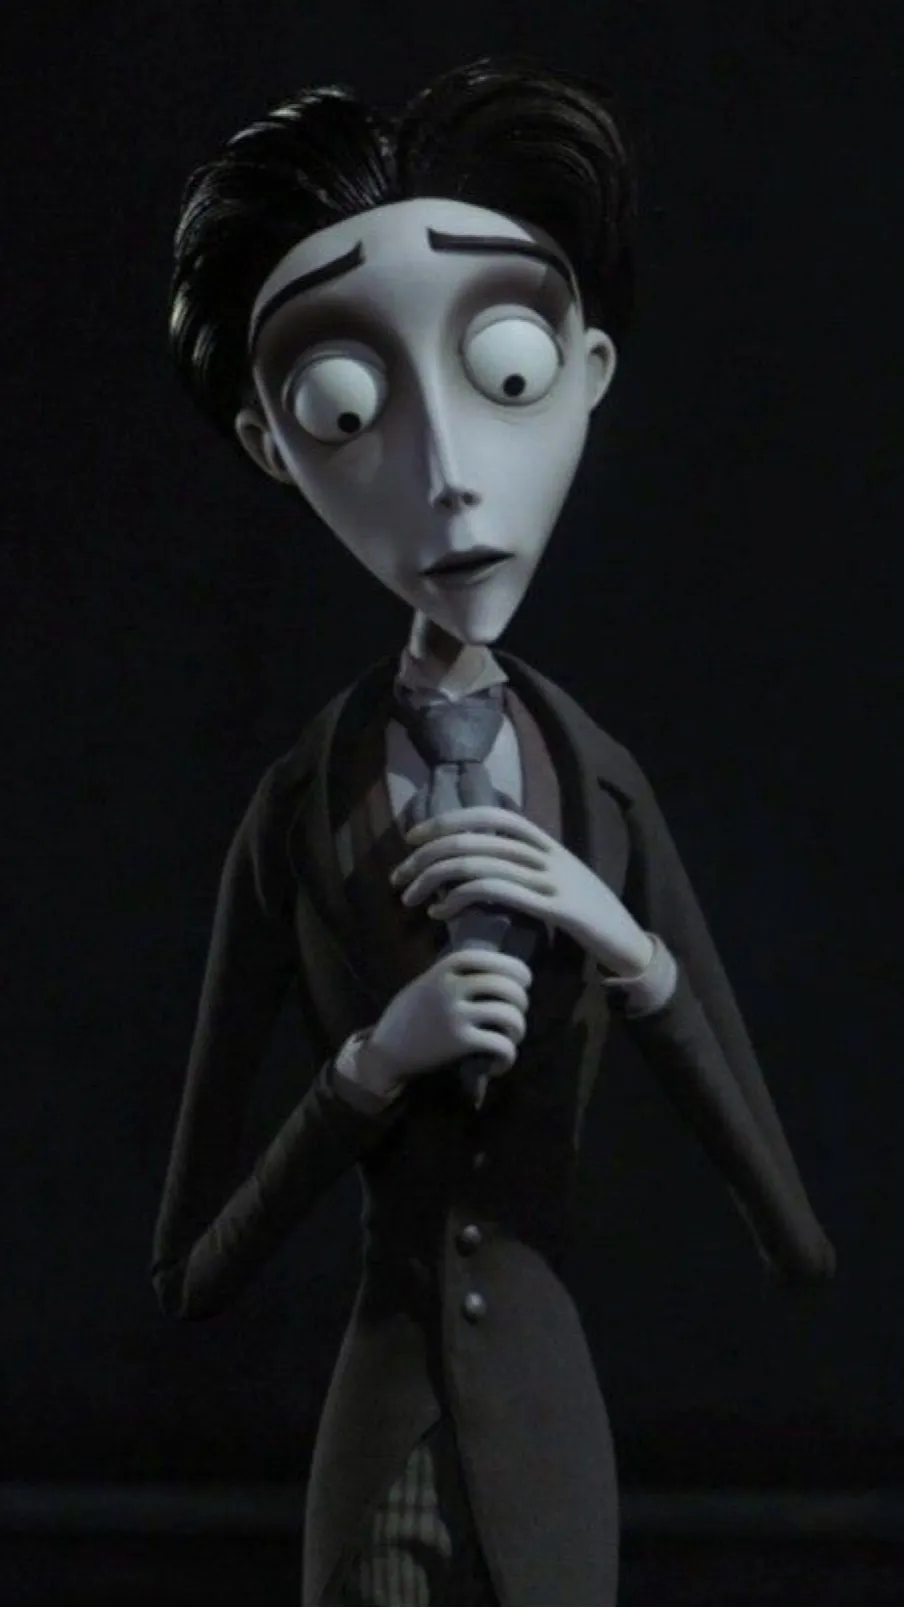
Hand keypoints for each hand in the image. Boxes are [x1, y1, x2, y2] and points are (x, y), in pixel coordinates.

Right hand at [359, 947, 532, 1096]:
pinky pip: (501, 1046)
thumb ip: (455, 975)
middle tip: (516, 1015)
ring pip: (510, 1016)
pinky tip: (500, 1063)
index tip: (525, 981)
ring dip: (518, 1030)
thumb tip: (497, 971)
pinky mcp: (459, 1043)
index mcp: (445, 968)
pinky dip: (508, 1056)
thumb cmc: (409, 1015)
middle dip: (521, 1002)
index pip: (492, 959)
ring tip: (510, 1039)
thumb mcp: (427, 982)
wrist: (384, 1050)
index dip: (515, 968)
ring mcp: (456, 1015)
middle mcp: (452, 987)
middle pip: (508, 987)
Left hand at [392, 805, 653, 976]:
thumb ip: (525, 865)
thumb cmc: (588, 915)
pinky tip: (440, 914)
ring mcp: (551, 878)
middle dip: (425, 856)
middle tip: (398, 876)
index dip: (447, 820)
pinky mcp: (553, 906)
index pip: (488, 815)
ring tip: (410, 899)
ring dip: (432, 881)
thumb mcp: (557, 879)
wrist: (628, 941)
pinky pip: (495, 892)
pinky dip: (457, 900)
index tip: (413, 838)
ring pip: (477, 864)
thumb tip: (481, 860)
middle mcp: (546, 853)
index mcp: (546, 841)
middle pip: (472, 840)